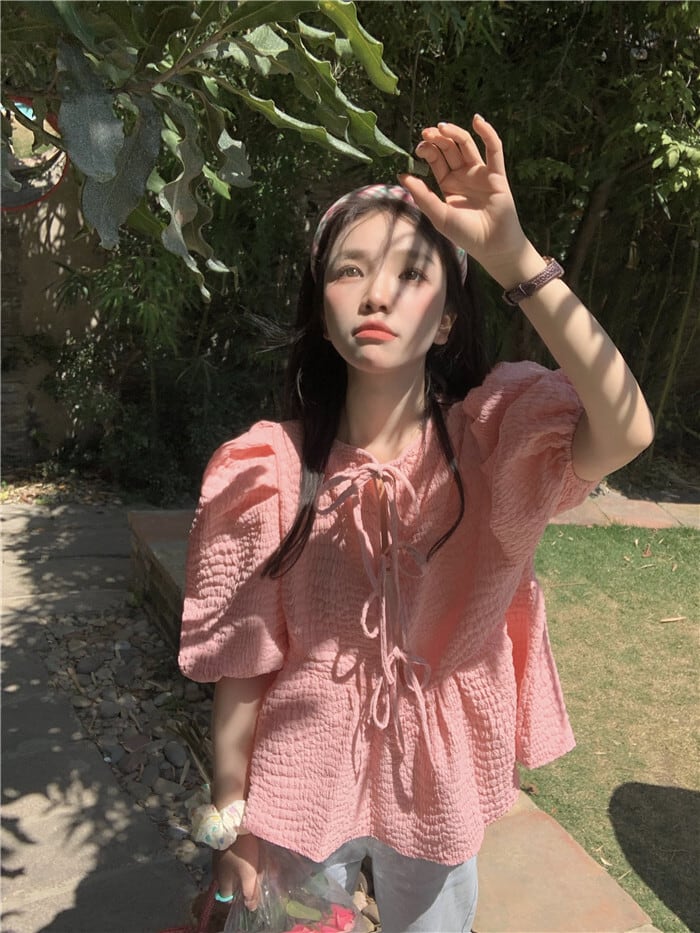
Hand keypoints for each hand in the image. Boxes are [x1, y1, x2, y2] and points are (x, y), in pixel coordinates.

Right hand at [214, 832, 260, 910]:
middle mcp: (217, 870)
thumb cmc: (240, 851)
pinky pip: (233, 856)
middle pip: (231, 882)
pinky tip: (252, 851)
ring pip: (232, 868)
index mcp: (221, 880)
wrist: (232, 821)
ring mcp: (218, 856)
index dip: (238, 898)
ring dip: (244, 868)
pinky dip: (242, 856)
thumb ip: (249, 892)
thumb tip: (251, 908)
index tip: (250, 894)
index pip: (227, 897)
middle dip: (244, 882)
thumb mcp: (248, 874)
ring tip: (258, 863)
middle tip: (258, 877)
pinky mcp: (223, 844)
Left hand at [399, 115, 528, 273]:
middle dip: (437, 139)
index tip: (419, 148)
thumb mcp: (439, 215)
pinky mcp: (497, 174)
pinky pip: (494, 150)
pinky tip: (477, 121)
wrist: (492, 246)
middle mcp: (463, 175)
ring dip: (454, 133)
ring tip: (442, 127)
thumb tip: (401, 175)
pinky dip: (487, 133)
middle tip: (427, 134)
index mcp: (448, 184)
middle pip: (449, 149)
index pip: (436, 159)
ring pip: (467, 145)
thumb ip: (422, 196)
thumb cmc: (465, 235)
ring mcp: (480, 173)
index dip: (428, 150)